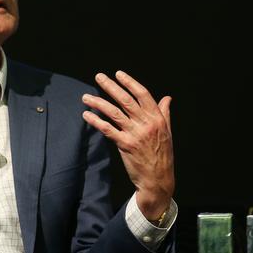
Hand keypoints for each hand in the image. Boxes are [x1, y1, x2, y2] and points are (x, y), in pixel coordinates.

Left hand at [81, 71, 174, 220]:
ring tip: (86, 97)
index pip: (143, 94)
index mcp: (157, 118)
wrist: (158, 179)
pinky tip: (86, 115)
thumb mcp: (167, 132)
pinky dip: (96, 121)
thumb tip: (167, 98)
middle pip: (126, 100)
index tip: (118, 74)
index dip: (130, 82)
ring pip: (114, 113)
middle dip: (111, 86)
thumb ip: (164, 113)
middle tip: (99, 76)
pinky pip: (108, 129)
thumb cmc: (162, 154)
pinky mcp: (125, 145)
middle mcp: (146, 124)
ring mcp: (135, 134)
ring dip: (98, 103)